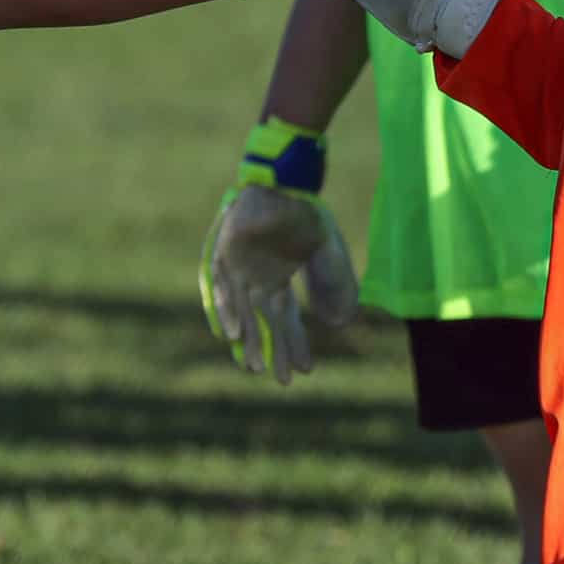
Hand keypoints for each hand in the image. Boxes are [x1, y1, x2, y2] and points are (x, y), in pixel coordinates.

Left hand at [200, 123, 358, 385]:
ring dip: (249, 339)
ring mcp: (239, 268)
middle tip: (283, 381)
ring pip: (242, 312)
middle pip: (264, 323)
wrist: (286, 182)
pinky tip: (232, 333)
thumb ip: (334, 286)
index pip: (286, 319)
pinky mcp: (225, 254)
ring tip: (254, 368)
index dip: (295, 344)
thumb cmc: (304, 215)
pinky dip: (228, 309)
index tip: (307, 371)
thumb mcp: (326, 254)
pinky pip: (223, 287)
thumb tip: (340, 323)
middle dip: (274, 351)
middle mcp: (256, 279)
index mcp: (277, 278)